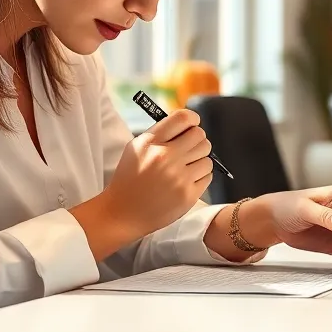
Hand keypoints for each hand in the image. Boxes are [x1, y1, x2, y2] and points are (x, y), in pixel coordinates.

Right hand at [99, 109, 211, 237]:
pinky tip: (186, 180)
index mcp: (151, 142)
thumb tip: (187, 124)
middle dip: (196, 141)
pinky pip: (208, 176)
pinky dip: (200, 177)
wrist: (123, 213)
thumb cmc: (129, 179)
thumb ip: (160, 134)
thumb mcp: (136, 148)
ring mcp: (179, 177)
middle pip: (200, 136)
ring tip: (185, 167)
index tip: (192, 125)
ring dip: (199, 160)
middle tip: (188, 149)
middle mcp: (166, 157)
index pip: (183, 118)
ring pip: (207, 157)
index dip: (192, 119)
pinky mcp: (188, 195)